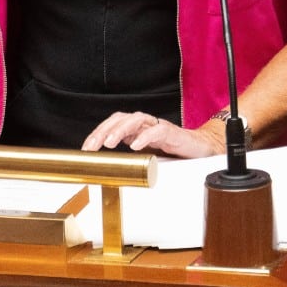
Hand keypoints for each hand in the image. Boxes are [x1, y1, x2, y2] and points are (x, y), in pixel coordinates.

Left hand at [82, 111, 222, 157]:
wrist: (200, 149)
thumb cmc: (172, 151)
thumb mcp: (145, 155)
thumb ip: (129, 157)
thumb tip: (107, 169)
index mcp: (136, 128)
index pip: (113, 123)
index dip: (98, 133)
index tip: (86, 149)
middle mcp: (145, 123)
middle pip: (121, 118)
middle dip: (103, 130)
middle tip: (92, 146)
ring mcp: (158, 126)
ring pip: (136, 119)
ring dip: (120, 130)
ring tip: (109, 143)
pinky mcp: (171, 132)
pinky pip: (157, 130)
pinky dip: (144, 137)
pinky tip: (135, 146)